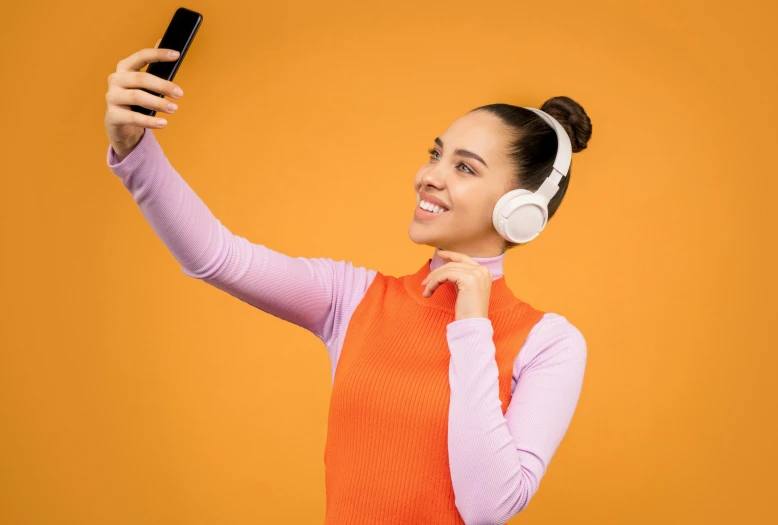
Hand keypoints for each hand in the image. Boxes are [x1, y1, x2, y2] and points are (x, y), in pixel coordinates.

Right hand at [104, 38, 184, 158]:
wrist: (119, 124)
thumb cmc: (135, 100)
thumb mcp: (143, 83)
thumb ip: (152, 65)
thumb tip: (163, 40)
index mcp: (124, 68)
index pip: (141, 56)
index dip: (158, 54)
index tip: (177, 55)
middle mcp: (116, 80)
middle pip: (141, 79)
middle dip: (163, 85)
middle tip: (180, 93)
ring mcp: (112, 97)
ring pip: (137, 97)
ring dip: (158, 103)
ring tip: (173, 108)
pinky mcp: (113, 115)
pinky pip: (134, 118)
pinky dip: (150, 121)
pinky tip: (163, 123)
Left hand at [420, 250, 492, 320]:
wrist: (474, 324)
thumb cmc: (468, 311)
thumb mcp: (465, 289)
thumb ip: (460, 277)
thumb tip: (445, 269)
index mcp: (484, 272)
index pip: (464, 258)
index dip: (451, 254)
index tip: (439, 253)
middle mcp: (482, 270)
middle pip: (453, 264)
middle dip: (437, 272)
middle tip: (425, 282)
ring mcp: (477, 273)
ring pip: (448, 269)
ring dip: (433, 279)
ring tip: (425, 289)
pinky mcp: (468, 279)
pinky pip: (446, 275)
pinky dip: (435, 282)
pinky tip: (429, 291)